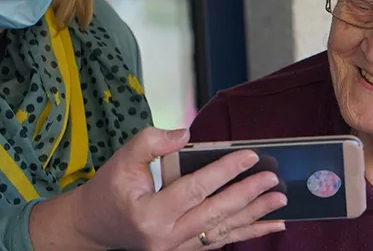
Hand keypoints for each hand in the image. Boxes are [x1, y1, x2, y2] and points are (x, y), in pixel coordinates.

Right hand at [70, 127, 286, 249]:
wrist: (93, 227)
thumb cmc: (109, 190)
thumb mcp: (122, 159)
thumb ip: (152, 142)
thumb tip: (186, 134)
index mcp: (150, 214)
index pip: (195, 188)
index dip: (225, 170)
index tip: (250, 155)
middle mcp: (165, 237)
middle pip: (215, 213)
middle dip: (248, 195)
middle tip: (273, 179)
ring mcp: (176, 249)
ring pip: (222, 230)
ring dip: (254, 216)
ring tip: (279, 202)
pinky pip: (219, 241)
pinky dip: (245, 232)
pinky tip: (268, 226)